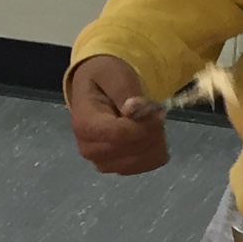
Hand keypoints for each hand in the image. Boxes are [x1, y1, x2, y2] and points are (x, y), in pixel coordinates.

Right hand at [67, 54, 168, 175]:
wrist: (97, 89)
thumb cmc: (105, 79)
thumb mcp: (113, 73)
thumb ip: (123, 89)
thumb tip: (132, 108)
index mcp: (84, 124)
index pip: (119, 135)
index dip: (145, 125)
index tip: (157, 110)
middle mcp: (89, 149)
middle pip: (131, 149)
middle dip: (151, 130)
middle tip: (156, 110)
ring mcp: (102, 162)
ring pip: (142, 160)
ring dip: (155, 139)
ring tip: (151, 120)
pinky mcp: (117, 168)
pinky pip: (148, 165)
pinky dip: (155, 149)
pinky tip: (150, 132)